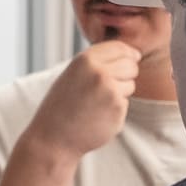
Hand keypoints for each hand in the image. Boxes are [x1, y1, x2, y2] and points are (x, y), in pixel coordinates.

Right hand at [25, 41, 140, 158]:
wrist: (54, 138)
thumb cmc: (62, 105)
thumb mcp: (73, 74)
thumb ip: (97, 62)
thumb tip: (132, 54)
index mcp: (86, 60)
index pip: (120, 48)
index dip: (128, 54)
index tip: (131, 60)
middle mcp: (100, 72)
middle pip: (131, 66)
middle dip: (126, 74)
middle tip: (106, 88)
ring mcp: (111, 91)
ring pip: (131, 85)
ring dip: (120, 93)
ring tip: (96, 103)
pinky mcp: (118, 110)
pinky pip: (125, 104)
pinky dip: (115, 110)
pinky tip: (97, 116)